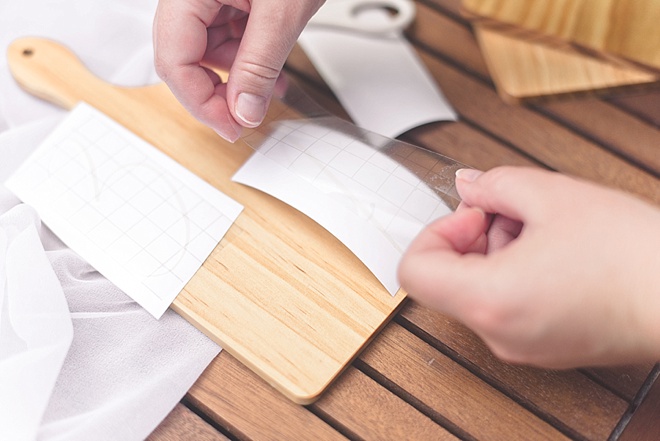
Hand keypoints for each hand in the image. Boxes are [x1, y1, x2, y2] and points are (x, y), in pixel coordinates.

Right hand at [153, 0, 323, 141]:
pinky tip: (268, 72)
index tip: (231, 127)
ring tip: (267, 90)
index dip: (200, 102)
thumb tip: (244, 110)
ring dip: (236, 78)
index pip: (173, 59)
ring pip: (206, 51)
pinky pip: (226, 37)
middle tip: (244, 118)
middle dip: (217, 92)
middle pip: (184, 57)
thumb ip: (259, 64)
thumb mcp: (282, 11)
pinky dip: (247, 59)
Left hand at [398, 166, 659, 367]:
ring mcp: (520, 346)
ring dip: (499, 250)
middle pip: (448, 278)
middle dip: (475, 235)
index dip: (436, 231)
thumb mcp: (553, 196)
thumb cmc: (633, 255)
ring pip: (478, 289)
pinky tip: (558, 252)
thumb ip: (493, 184)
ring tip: (547, 230)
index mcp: (489, 299)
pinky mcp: (542, 346)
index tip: (472, 214)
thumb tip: (466, 185)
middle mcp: (498, 333)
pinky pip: (505, 305)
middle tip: (516, 212)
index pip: (414, 270)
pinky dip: (516, 273)